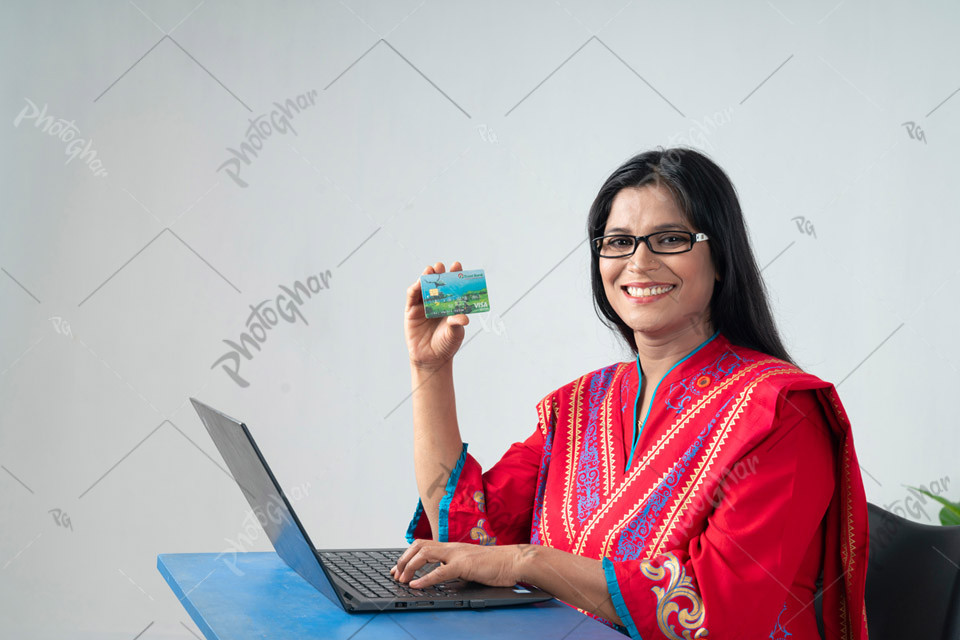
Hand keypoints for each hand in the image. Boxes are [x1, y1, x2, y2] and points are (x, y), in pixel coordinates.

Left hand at [389, 539, 524, 588]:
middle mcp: (452, 547)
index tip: (398, 568)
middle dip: (403, 559)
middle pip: (419, 545)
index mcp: (453, 547)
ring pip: (425, 554)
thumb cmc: (496, 564)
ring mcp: (457, 554)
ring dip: (409, 566)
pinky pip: (439, 571)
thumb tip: (444, 578)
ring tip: (402, 579)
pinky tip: (416, 585)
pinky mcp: (464, 565)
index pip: (424, 545)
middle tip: (395, 574)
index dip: (408, 555)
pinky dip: (424, 579)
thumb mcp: (471, 565)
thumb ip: (457, 568)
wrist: (514, 561)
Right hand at [404, 261, 469, 370]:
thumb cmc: (446, 345)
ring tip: (430, 271)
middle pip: (437, 282)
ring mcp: (423, 305)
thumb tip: (465, 318)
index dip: (454, 275)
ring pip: (423, 286)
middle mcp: (437, 301)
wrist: (432, 359)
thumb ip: (457, 324)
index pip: (452, 285)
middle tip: (441, 267)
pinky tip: (419, 283)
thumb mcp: (455, 334)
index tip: (457, 266)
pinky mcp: (411, 311)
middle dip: (439, 273)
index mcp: (450, 303)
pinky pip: (412, 296)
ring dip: (426, 276)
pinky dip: (415, 288)